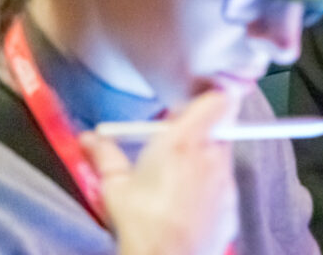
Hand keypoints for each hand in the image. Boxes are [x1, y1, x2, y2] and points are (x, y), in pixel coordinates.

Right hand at [80, 90, 240, 254]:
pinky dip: (210, 184)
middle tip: (176, 142)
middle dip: (200, 129)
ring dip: (205, 156)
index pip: (218, 98)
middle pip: (219, 125)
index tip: (186, 109)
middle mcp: (212, 155)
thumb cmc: (141, 224)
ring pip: (222, 153)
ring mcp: (226, 179)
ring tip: (176, 176)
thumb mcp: (113, 186)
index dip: (205, 99)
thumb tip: (90, 139)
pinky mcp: (232, 202)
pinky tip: (187, 200)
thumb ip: (104, 154)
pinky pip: (224, 182)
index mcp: (185, 141)